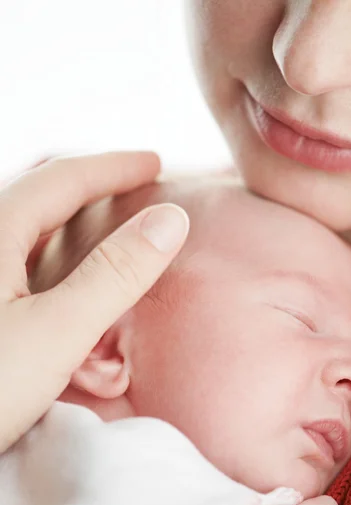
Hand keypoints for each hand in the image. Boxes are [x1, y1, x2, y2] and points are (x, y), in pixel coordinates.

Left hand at [0, 151, 188, 451]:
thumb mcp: (55, 331)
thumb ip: (114, 275)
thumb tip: (170, 219)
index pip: (61, 179)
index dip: (113, 167)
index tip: (153, 163)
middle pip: (36, 196)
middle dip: (88, 186)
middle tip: (130, 187)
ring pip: (22, 229)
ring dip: (68, 221)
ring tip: (103, 226)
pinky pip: (14, 261)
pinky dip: (49, 257)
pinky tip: (58, 279)